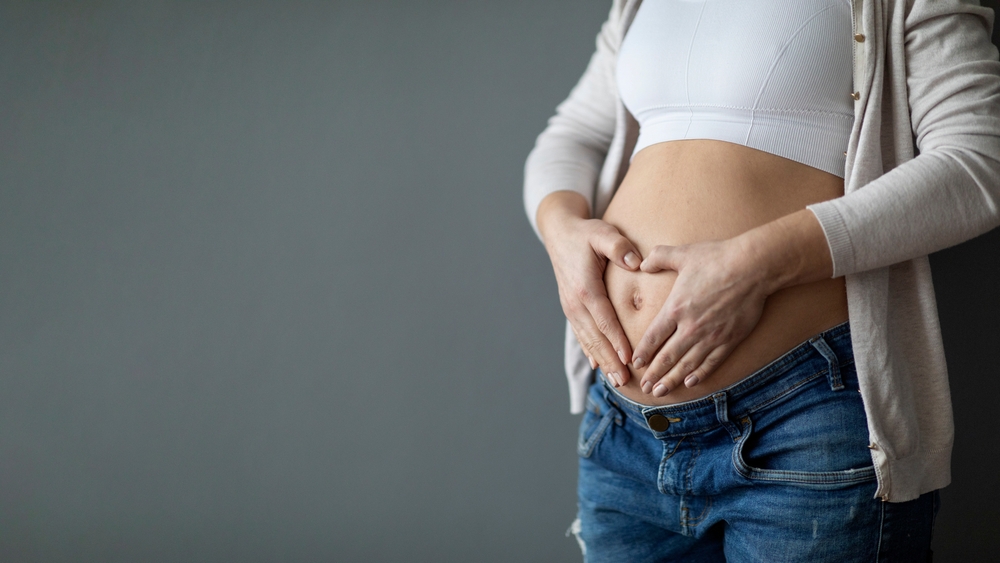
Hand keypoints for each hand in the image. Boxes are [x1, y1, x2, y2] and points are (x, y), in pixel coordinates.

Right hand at [537, 193, 641, 386]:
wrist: (559, 233)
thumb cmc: (585, 233)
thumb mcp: (603, 233)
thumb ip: (619, 247)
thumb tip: (636, 263)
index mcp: (585, 287)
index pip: (604, 320)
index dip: (616, 341)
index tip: (628, 359)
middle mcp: (575, 302)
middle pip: (595, 338)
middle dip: (610, 361)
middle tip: (624, 382)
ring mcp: (570, 307)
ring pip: (587, 340)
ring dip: (601, 361)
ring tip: (615, 380)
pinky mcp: (570, 308)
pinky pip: (580, 335)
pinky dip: (589, 351)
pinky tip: (597, 365)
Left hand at [631, 238, 769, 396]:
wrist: (754, 266)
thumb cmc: (717, 257)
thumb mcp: (683, 254)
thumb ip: (659, 258)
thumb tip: (642, 263)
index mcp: (676, 308)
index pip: (653, 337)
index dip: (643, 353)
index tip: (636, 364)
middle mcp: (691, 327)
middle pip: (667, 357)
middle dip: (654, 374)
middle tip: (646, 387)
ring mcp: (711, 336)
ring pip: (687, 365)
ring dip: (672, 380)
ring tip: (661, 392)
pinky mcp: (730, 339)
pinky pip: (712, 362)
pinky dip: (700, 375)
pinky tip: (690, 384)